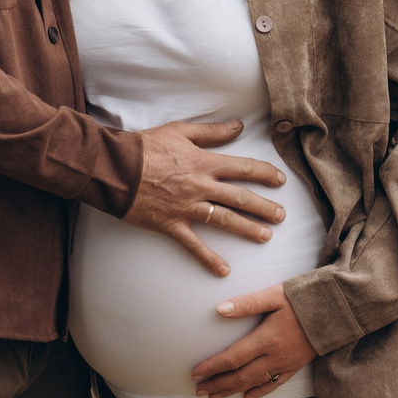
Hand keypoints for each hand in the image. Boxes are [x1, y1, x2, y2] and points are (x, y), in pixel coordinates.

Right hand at [120, 120, 287, 276]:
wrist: (115, 169)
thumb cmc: (145, 147)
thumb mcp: (179, 131)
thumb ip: (211, 132)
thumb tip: (238, 126)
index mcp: (204, 162)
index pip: (243, 168)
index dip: (265, 173)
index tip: (280, 180)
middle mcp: (201, 186)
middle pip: (240, 197)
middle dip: (264, 207)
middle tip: (282, 216)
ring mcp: (187, 208)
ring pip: (225, 220)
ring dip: (248, 229)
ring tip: (265, 236)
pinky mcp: (171, 225)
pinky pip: (194, 245)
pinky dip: (208, 259)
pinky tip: (224, 270)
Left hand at [191, 284, 315, 397]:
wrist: (337, 310)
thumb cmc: (303, 299)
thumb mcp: (274, 296)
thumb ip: (247, 303)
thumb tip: (220, 309)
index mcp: (267, 338)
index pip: (233, 357)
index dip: (212, 367)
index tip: (195, 373)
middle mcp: (275, 356)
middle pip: (240, 376)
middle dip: (218, 384)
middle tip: (198, 390)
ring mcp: (286, 364)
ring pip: (254, 383)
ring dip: (232, 391)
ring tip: (213, 396)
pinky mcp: (296, 366)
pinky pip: (274, 385)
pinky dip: (258, 393)